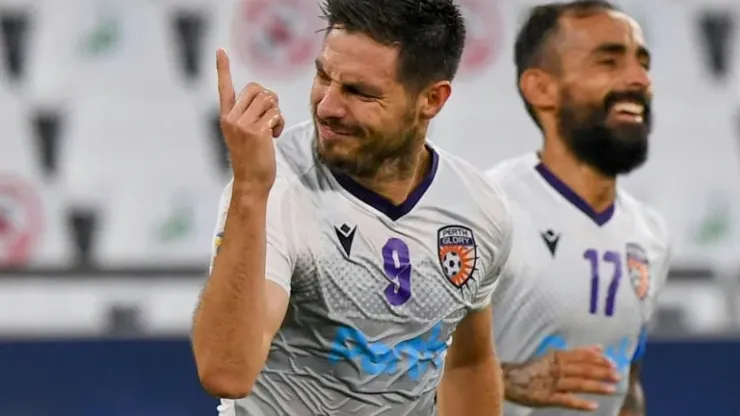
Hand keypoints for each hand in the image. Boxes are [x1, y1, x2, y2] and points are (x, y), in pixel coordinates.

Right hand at [216, 48, 285, 194]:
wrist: (251, 182)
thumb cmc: (251, 159)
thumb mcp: (243, 134)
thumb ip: (248, 115)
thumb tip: (265, 97)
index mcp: (226, 117)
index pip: (225, 88)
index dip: (223, 68)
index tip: (220, 50)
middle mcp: (231, 118)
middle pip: (257, 89)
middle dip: (270, 100)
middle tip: (270, 118)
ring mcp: (243, 125)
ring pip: (269, 100)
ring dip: (276, 112)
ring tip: (271, 129)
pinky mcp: (256, 132)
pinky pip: (276, 114)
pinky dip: (279, 123)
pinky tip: (274, 137)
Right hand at [504, 346, 620, 410]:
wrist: (508, 380)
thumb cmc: (532, 369)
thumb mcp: (553, 357)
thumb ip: (576, 354)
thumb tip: (598, 348)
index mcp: (557, 357)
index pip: (581, 356)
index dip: (598, 360)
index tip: (613, 363)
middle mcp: (555, 368)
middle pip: (582, 369)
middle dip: (601, 372)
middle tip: (617, 375)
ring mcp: (551, 383)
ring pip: (577, 384)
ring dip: (595, 386)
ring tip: (611, 389)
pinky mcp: (546, 397)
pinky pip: (566, 400)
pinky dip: (580, 403)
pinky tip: (593, 406)